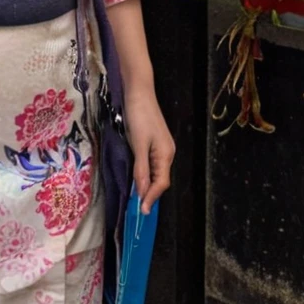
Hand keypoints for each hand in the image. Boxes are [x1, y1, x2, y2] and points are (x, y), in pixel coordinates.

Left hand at [123, 90, 175, 214]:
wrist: (139, 91)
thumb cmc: (139, 116)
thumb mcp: (138, 143)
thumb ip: (141, 168)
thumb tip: (143, 192)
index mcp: (166, 154)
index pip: (161, 183)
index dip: (151, 197)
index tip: (141, 211)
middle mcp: (166, 153)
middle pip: (160, 179)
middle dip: (150, 194)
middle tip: (137, 208)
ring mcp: (161, 147)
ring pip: (155, 172)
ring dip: (147, 184)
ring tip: (136, 198)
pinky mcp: (153, 141)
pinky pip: (151, 163)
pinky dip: (145, 173)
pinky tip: (138, 178)